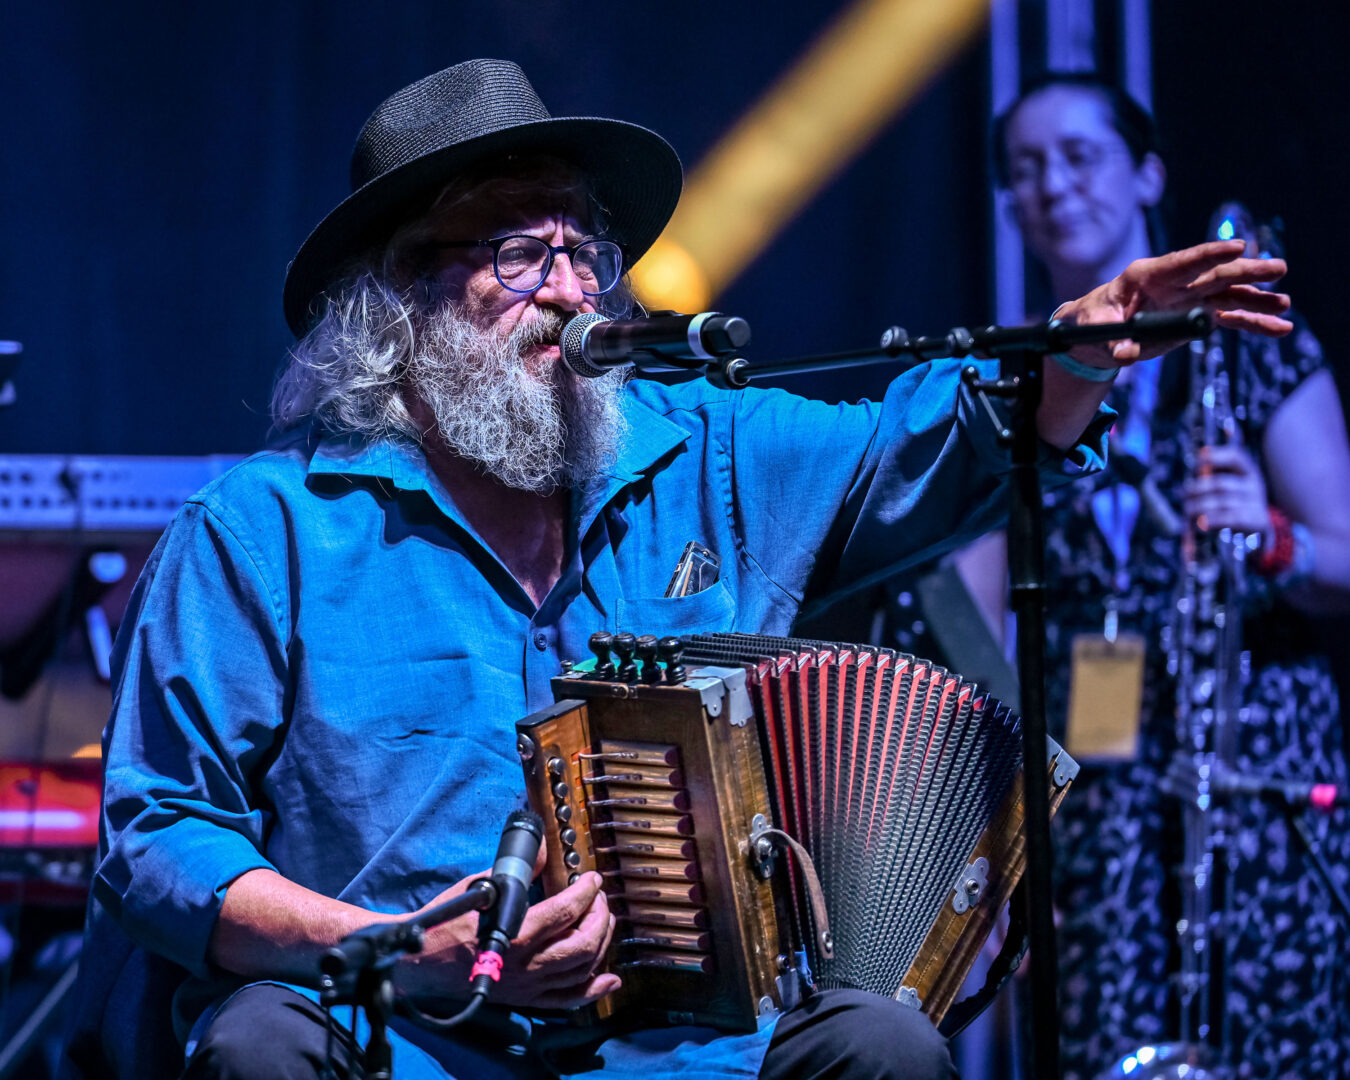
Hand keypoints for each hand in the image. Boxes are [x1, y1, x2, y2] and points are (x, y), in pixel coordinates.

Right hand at [397, 865, 619, 1010]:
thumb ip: (516, 870)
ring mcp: (528, 986)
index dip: (586, 893)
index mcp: (516, 934)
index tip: (592, 879)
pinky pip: (567, 1000)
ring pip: (580, 970)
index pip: (566, 912)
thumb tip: (540, 848)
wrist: (422, 962)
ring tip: (604, 923)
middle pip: (581, 944)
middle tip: (599, 899)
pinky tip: (609, 980)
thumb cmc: (447, 923)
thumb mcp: (481, 887)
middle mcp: (526, 965)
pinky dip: (592, 990)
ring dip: (600, 944)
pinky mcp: (525, 999)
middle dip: (599, 917)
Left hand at [1055, 240, 1291, 366]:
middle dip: (1246, 272)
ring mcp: (1189, 298)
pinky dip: (1252, 323)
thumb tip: (1123, 354)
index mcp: (1147, 275)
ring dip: (1257, 299)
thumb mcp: (1094, 327)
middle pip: (1214, 274)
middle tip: (1277, 269)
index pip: (1182, 262)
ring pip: (1229, 295)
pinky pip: (1229, 317)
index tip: (1238, 247)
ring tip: (1284, 304)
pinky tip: (1278, 328)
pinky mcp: (1196, 316)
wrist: (1099, 330)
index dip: (1210, 254)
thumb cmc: (1092, 320)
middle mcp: (1175, 283)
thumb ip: (1110, 340)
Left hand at [1185, 442, 1274, 547]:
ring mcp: (1257, 503)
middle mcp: (1254, 485)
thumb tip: (1194, 471)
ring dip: (1199, 507)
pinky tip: (1202, 523)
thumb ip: (1212, 479)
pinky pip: (1230, 518)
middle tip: (1183, 495)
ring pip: (1222, 502)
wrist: (1258, 530)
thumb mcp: (1229, 488)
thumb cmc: (1235, 505)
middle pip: (1220, 484)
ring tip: (1188, 510)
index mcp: (1248, 471)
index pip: (1236, 457)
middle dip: (1197, 489)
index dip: (1216, 456)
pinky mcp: (1256, 521)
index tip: (1199, 459)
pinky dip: (1213, 520)